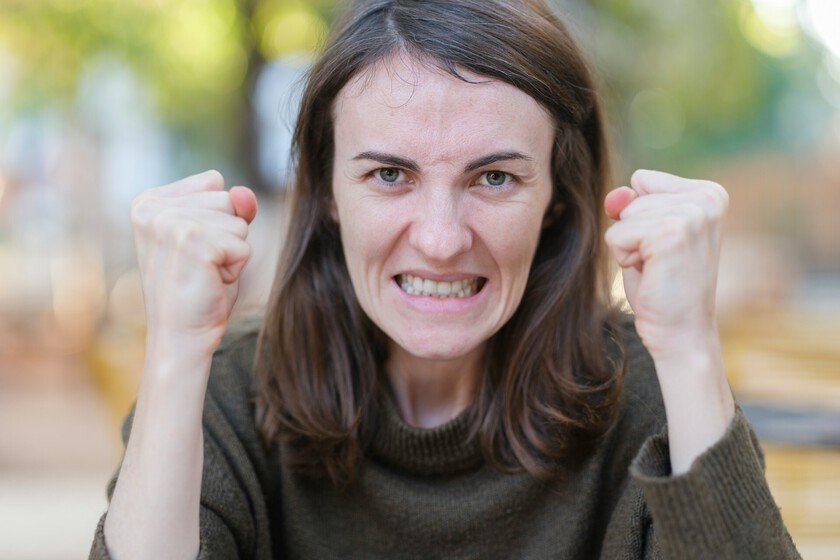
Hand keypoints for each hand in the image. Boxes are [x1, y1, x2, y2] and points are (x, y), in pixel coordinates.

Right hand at [130, 170, 257, 351]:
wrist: (181, 336)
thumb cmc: (198, 289)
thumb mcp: (216, 237)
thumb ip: (233, 207)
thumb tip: (244, 192)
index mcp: (149, 202)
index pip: (214, 184)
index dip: (218, 221)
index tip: (193, 250)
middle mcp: (153, 209)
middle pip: (227, 200)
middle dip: (227, 235)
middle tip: (201, 266)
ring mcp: (169, 224)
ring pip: (238, 222)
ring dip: (232, 252)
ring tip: (204, 274)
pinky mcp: (191, 242)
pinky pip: (243, 245)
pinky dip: (236, 268)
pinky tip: (211, 282)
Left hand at [603, 169, 728, 358]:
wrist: (681, 332)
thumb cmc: (663, 285)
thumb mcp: (646, 233)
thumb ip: (630, 204)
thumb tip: (617, 195)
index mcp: (710, 193)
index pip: (642, 180)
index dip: (640, 217)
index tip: (664, 246)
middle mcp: (707, 199)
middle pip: (631, 197)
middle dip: (634, 232)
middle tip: (661, 263)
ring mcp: (691, 215)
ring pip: (623, 216)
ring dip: (629, 246)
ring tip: (657, 269)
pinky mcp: (671, 234)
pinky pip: (616, 234)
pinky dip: (624, 258)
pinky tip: (651, 275)